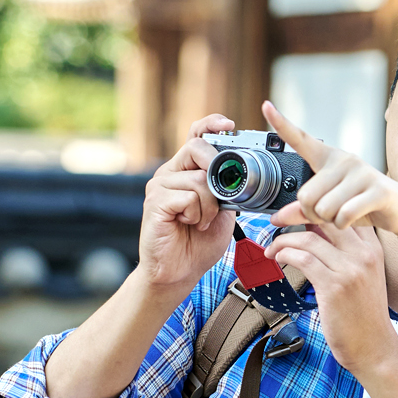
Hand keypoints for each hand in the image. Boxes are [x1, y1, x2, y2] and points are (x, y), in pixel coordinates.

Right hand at [138, 114, 236, 290]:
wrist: (178, 272)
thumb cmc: (198, 243)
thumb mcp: (222, 211)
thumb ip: (227, 189)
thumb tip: (242, 172)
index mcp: (184, 171)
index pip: (195, 135)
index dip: (211, 124)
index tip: (229, 125)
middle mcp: (169, 173)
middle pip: (197, 148)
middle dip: (218, 170)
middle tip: (221, 198)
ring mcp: (159, 186)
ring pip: (198, 178)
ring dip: (210, 206)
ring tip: (202, 222)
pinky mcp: (155, 203)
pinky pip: (188, 197)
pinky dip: (198, 214)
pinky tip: (191, 225)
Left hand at [261, 102, 397, 237]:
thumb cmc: (362, 205)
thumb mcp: (329, 208)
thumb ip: (302, 211)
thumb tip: (276, 219)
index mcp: (329, 159)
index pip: (301, 139)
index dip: (281, 124)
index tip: (265, 106)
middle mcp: (344, 160)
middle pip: (306, 196)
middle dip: (313, 214)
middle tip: (329, 214)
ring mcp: (362, 173)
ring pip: (324, 208)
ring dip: (330, 221)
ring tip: (344, 216)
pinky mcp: (376, 190)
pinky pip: (344, 215)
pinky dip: (344, 224)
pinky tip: (353, 221)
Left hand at [264, 223, 397, 380]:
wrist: (375, 348)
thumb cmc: (364, 316)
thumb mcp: (363, 276)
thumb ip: (343, 253)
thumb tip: (312, 231)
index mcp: (373, 248)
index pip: (342, 213)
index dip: (315, 207)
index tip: (295, 214)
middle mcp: (364, 254)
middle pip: (325, 217)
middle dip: (294, 214)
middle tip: (277, 221)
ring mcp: (351, 269)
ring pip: (308, 238)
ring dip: (283, 240)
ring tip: (273, 249)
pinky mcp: (334, 286)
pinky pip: (303, 258)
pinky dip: (285, 255)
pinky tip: (279, 260)